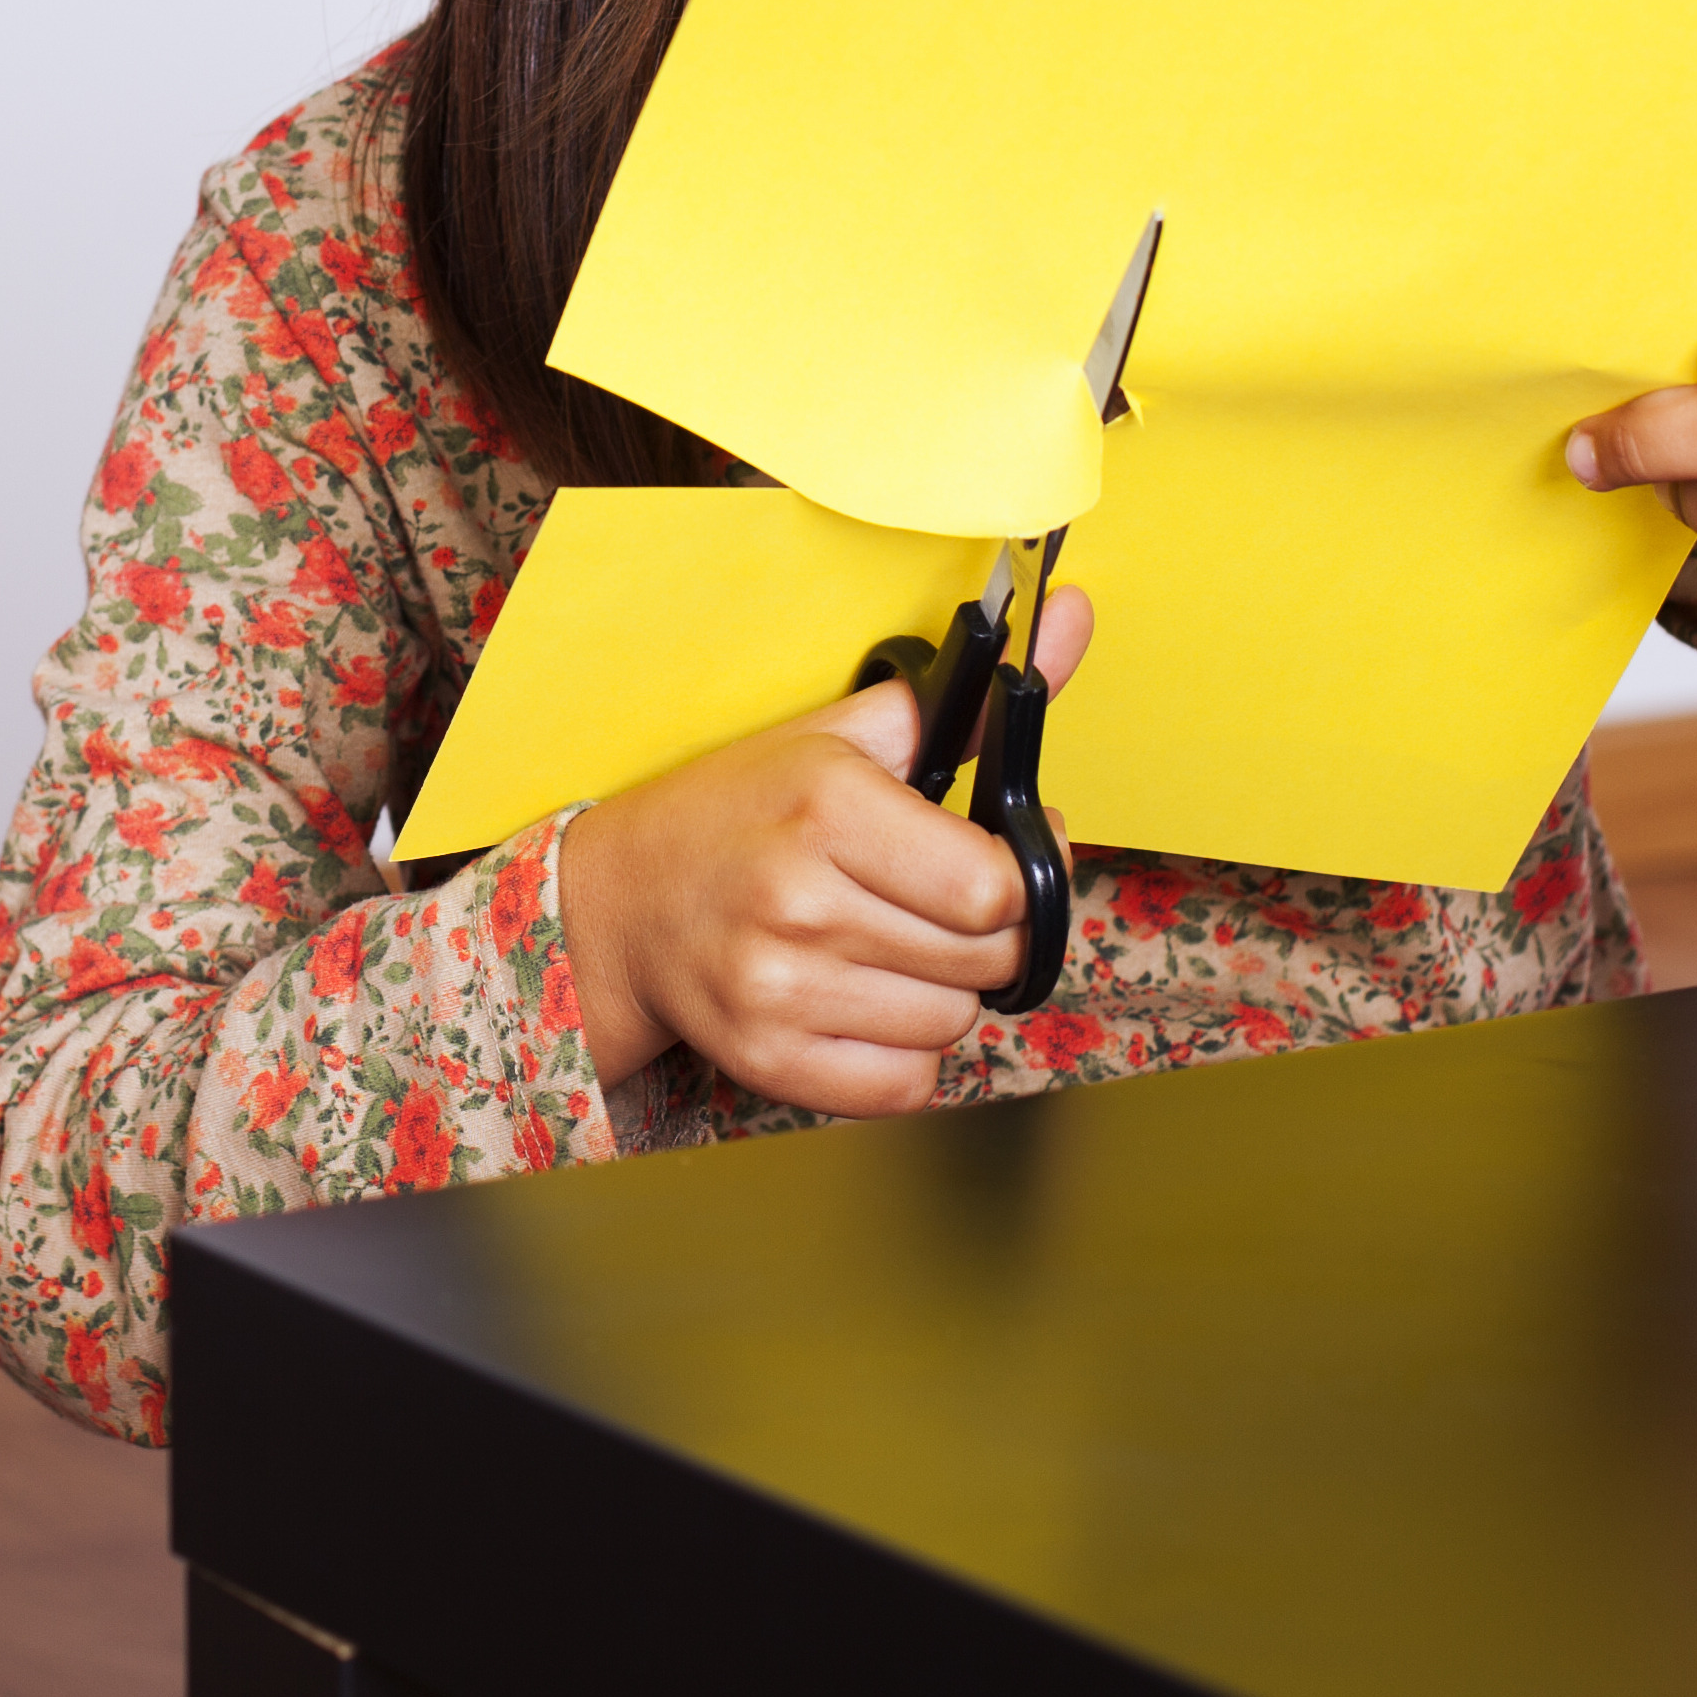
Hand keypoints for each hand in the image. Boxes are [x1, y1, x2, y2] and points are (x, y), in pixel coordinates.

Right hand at [555, 590, 1092, 1112]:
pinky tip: (860, 1002)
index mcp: (827, 806)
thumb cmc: (741, 815)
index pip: (995, 886)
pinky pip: (907, 1083)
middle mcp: (798, 900)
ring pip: (954, 1024)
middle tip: (930, 906)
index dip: (1016, 880)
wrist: (621, 904)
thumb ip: (969, 700)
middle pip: (987, 960)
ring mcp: (778, 989)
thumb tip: (1076, 612)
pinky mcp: (769, 1063)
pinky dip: (904, 1054)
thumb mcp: (841, 738)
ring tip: (884, 950)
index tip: (988, 864)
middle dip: (984, 937)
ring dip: (941, 993)